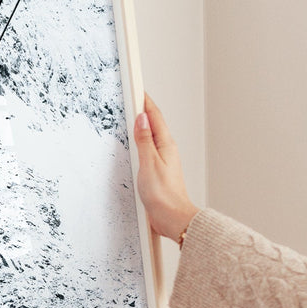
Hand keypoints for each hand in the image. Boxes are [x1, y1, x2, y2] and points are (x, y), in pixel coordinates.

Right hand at [134, 94, 199, 240]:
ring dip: (142, 125)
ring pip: (151, 137)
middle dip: (143, 109)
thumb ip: (144, 140)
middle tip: (133, 97)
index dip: (145, 101)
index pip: (154, 116)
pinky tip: (136, 144)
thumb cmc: (163, 195)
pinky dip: (141, 142)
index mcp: (165, 145)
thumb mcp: (149, 163)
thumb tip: (141, 119)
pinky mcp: (158, 171)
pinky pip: (149, 150)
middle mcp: (166, 150)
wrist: (173, 218)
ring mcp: (163, 161)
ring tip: (133, 115)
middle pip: (154, 124)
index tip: (137, 89)